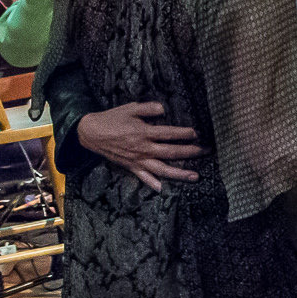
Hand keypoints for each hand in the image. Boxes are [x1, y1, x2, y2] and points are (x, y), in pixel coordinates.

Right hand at [76, 102, 199, 190]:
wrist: (89, 133)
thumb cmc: (111, 119)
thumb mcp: (130, 108)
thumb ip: (148, 108)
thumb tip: (164, 108)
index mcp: (144, 133)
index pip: (169, 134)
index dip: (185, 134)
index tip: (197, 133)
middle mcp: (143, 148)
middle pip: (171, 153)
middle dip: (191, 152)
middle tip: (206, 151)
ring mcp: (137, 160)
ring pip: (162, 169)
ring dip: (180, 173)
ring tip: (196, 176)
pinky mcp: (130, 167)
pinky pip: (144, 177)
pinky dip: (154, 184)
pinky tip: (164, 189)